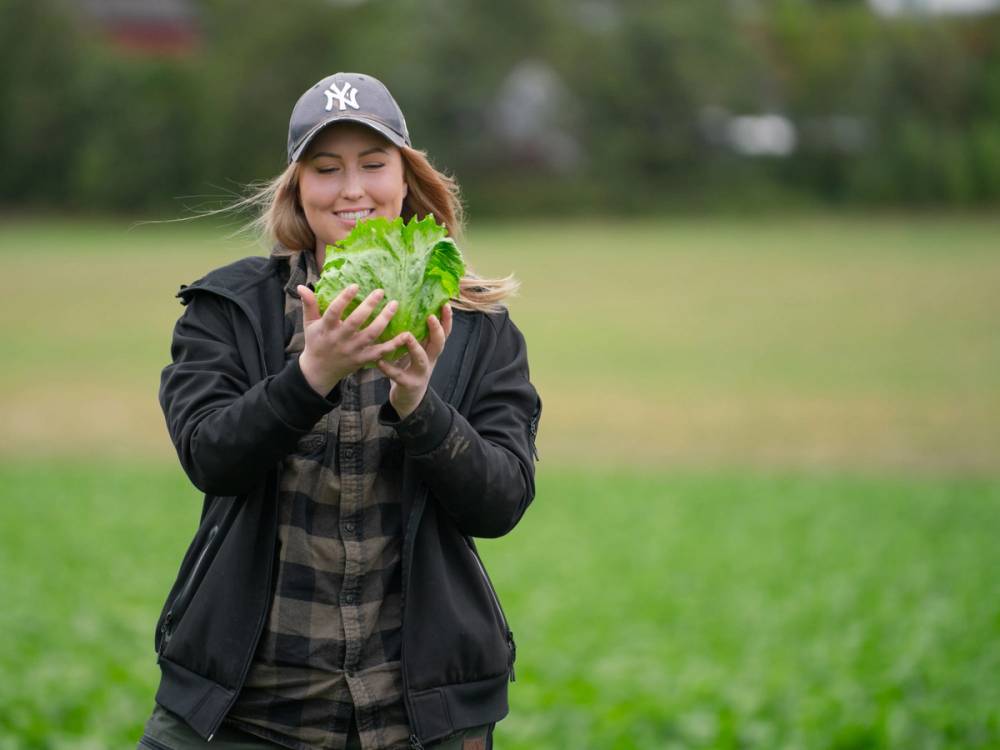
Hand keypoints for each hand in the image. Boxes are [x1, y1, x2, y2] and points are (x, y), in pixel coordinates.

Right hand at [296, 284, 407, 394]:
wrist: (319, 371)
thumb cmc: (315, 342)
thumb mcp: (309, 324)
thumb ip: (309, 304)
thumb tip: (301, 286)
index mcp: (326, 328)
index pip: (334, 311)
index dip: (344, 298)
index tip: (355, 285)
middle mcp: (340, 339)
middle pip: (356, 321)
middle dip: (369, 305)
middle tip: (380, 291)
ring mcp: (353, 350)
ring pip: (371, 334)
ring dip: (384, 319)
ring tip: (394, 304)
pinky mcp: (363, 359)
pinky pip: (381, 352)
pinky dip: (394, 344)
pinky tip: (405, 334)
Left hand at [377, 303, 452, 418]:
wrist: (409, 400)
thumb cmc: (410, 368)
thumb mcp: (417, 351)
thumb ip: (416, 336)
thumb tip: (409, 308)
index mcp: (431, 351)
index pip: (444, 333)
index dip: (447, 320)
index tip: (446, 304)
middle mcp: (430, 360)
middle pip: (439, 344)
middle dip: (437, 331)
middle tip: (431, 317)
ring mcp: (420, 373)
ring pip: (421, 360)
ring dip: (415, 348)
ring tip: (406, 336)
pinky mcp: (408, 384)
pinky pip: (398, 376)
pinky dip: (389, 369)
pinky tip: (380, 362)